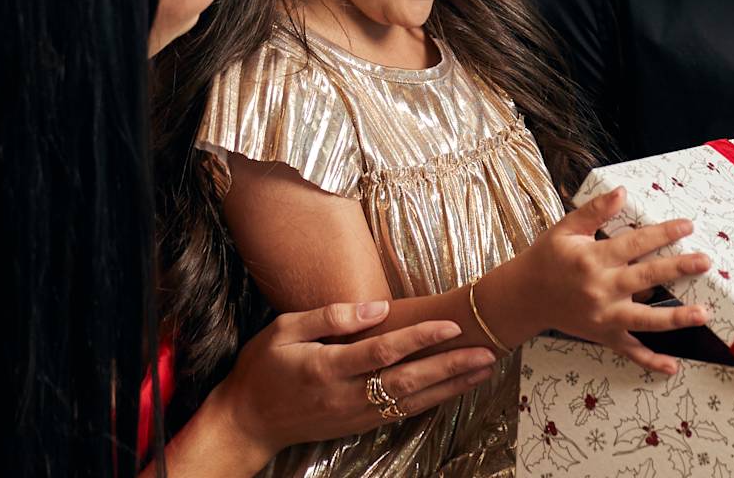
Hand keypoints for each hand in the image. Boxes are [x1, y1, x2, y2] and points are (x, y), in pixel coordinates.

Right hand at [217, 301, 499, 454]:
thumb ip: (330, 317)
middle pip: (409, 380)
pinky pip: (401, 413)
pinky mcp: (357, 426)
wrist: (246, 422)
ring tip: (482, 370)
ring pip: (412, 401)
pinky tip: (453, 390)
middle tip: (487, 352)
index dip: (421, 338)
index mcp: (327, 368)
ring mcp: (354, 415)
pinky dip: (431, 402)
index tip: (452, 324)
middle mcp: (346, 396)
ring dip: (450, 386)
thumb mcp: (284, 330)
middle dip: (451, 367)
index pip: (384, 351)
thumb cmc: (262, 368)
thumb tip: (376, 308)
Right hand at [503, 187, 711, 374]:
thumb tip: (622, 192)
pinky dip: (650, 361)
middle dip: (679, 269)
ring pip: (645, 320)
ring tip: (703, 313)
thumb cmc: (547, 258)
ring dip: (676, 318)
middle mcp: (601, 290)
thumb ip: (595, 211)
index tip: (687, 226)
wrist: (525, 296)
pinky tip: (672, 367)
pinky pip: (630, 351)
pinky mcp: (603, 336)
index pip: (635, 243)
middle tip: (705, 262)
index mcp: (592, 259)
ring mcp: (604, 317)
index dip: (663, 234)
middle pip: (647, 278)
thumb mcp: (566, 229)